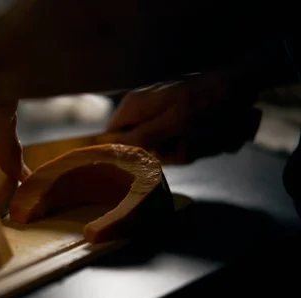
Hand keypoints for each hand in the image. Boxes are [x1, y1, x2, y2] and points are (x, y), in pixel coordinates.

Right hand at [105, 72, 261, 163]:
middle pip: (142, 147)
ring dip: (189, 149)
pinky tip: (212, 134)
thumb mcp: (174, 121)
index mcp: (135, 106)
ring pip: (166, 148)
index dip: (123, 151)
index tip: (143, 159)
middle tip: (185, 145)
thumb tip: (115, 149)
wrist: (241, 83)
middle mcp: (144, 111)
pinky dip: (200, 143)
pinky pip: (183, 143)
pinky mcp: (180, 121)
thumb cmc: (205, 101)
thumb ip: (143, 136)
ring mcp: (163, 116)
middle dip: (168, 152)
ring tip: (205, 137)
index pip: (111, 135)